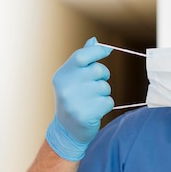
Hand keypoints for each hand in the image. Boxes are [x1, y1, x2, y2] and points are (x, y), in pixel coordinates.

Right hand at [45, 37, 113, 160]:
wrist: (67, 130)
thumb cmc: (73, 99)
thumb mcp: (72, 78)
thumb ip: (83, 60)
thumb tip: (94, 41)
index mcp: (62, 75)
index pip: (82, 56)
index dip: (97, 51)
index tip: (106, 51)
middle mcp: (66, 87)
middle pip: (98, 71)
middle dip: (102, 77)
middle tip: (95, 85)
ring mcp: (74, 101)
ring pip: (105, 87)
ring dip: (104, 93)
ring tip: (92, 100)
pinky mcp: (86, 114)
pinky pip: (108, 101)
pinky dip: (106, 105)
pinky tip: (95, 110)